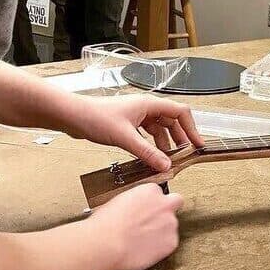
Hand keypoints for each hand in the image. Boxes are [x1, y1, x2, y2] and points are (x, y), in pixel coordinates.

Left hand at [70, 95, 204, 170]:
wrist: (72, 116)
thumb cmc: (95, 117)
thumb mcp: (125, 138)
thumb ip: (147, 152)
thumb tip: (165, 164)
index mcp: (149, 104)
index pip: (180, 112)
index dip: (192, 128)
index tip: (197, 144)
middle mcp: (146, 108)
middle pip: (172, 121)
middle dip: (180, 138)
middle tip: (184, 155)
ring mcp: (136, 116)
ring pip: (159, 129)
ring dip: (165, 143)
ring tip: (167, 159)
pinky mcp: (128, 124)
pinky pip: (147, 134)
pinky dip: (151, 145)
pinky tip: (149, 156)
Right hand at [87, 183, 182, 269]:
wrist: (105, 245)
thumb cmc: (105, 225)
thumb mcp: (120, 201)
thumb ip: (137, 201)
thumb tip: (138, 207)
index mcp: (150, 191)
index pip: (160, 193)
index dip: (152, 203)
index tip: (146, 211)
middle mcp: (164, 204)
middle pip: (175, 202)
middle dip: (167, 210)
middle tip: (154, 221)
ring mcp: (170, 223)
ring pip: (171, 225)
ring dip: (162, 231)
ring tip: (143, 240)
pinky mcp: (171, 242)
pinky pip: (170, 243)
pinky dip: (161, 247)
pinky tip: (145, 249)